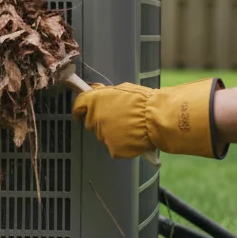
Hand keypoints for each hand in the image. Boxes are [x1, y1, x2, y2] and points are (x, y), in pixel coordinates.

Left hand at [72, 78, 226, 159]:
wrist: (158, 118)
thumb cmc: (144, 101)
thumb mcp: (123, 89)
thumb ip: (106, 93)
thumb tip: (96, 92)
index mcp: (95, 100)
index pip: (78, 106)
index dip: (79, 110)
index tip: (80, 113)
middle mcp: (95, 118)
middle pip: (91, 122)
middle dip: (101, 120)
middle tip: (119, 118)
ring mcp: (103, 135)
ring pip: (103, 135)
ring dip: (112, 132)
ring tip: (131, 127)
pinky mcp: (113, 149)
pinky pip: (114, 147)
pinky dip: (122, 145)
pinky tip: (133, 138)